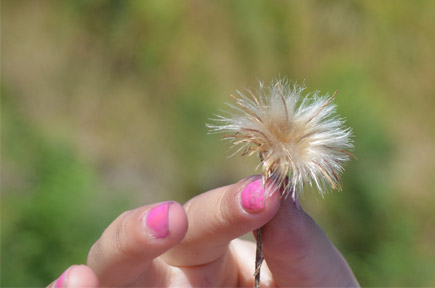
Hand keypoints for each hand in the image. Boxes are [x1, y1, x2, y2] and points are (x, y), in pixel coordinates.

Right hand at [49, 176, 357, 286]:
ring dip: (91, 283)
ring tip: (79, 280)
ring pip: (105, 287)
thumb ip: (300, 246)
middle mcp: (168, 284)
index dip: (228, 207)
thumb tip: (278, 192)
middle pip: (131, 251)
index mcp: (213, 256)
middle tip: (171, 221)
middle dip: (139, 234)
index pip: (208, 223)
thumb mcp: (320, 284)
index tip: (263, 196)